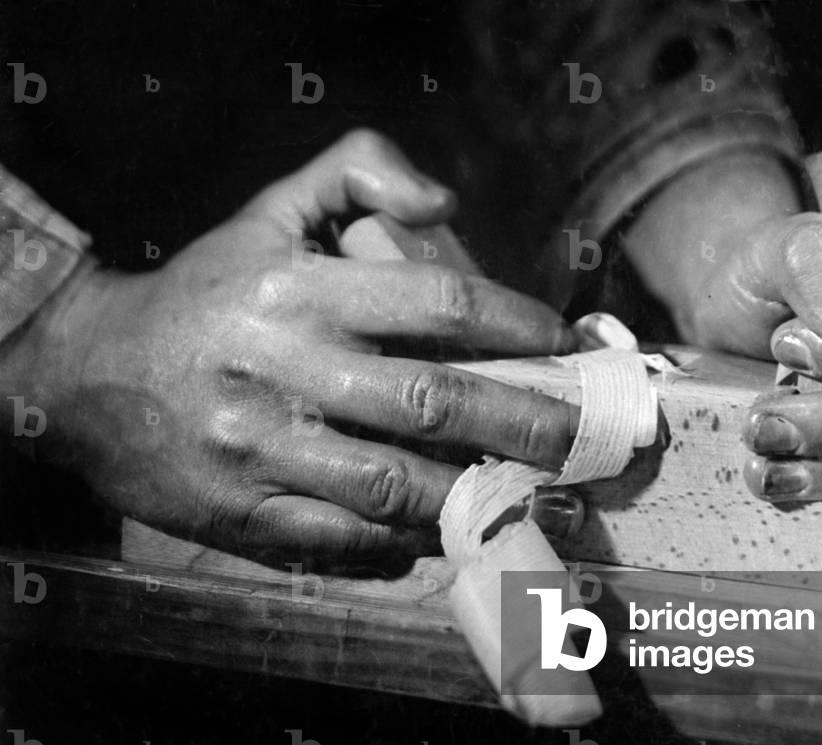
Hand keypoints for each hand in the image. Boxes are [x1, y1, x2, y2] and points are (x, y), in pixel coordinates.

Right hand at [3, 130, 578, 569]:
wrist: (86, 374)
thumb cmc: (203, 291)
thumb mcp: (268, 209)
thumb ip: (356, 172)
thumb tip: (446, 202)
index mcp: (300, 290)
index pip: (438, 301)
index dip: (517, 322)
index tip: (561, 339)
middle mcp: (286, 369)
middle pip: (433, 402)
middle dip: (525, 420)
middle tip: (580, 434)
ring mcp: (263, 450)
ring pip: (396, 483)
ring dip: (476, 489)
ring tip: (531, 486)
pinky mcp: (243, 512)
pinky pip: (342, 538)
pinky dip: (404, 540)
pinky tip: (446, 529)